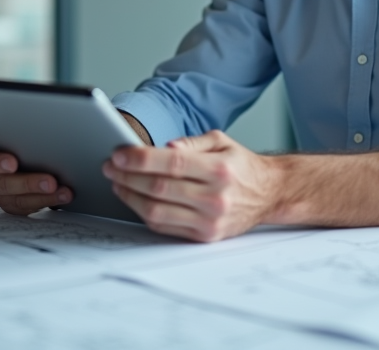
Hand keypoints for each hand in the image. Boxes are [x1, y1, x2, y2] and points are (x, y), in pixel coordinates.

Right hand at [0, 127, 72, 215]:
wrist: (53, 172)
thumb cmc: (40, 146)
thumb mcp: (36, 134)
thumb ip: (30, 127)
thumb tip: (48, 113)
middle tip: (13, 163)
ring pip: (6, 188)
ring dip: (31, 185)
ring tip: (53, 184)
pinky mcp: (10, 203)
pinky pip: (22, 204)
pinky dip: (44, 199)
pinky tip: (62, 194)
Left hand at [101, 130, 279, 241]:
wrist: (268, 194)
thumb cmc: (241, 165)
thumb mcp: (221, 141)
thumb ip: (191, 142)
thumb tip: (164, 147)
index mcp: (219, 168)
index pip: (172, 163)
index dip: (140, 159)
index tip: (119, 154)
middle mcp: (215, 197)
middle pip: (159, 187)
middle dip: (127, 176)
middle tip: (110, 167)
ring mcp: (209, 220)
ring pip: (156, 210)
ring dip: (130, 196)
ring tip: (117, 183)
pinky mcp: (204, 236)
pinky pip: (164, 226)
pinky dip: (143, 212)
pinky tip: (134, 199)